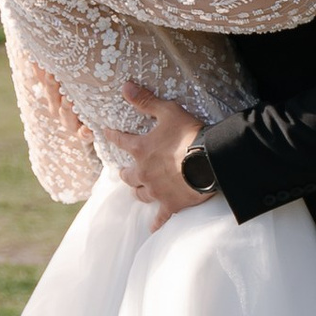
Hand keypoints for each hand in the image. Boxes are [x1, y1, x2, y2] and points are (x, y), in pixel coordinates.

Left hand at [113, 83, 206, 227]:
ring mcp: (156, 191)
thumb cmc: (189, 135)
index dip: (113, 135)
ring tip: (139, 191)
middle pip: (128, 176)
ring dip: (138, 192)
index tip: (106, 133)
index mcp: (141, 150)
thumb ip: (145, 101)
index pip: (121, 141)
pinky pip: (161, 217)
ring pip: (140, 195)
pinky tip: (152, 228)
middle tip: (125, 172)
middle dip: (125, 173)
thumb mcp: (168, 112)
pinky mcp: (171, 204)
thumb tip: (125, 86)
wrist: (210, 161)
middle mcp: (144, 173)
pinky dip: (156, 223)